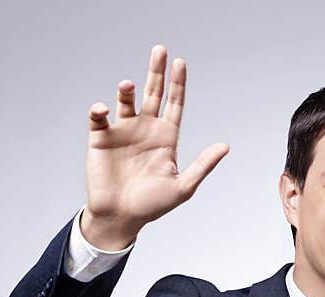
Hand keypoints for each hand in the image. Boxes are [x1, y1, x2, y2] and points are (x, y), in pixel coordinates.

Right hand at [83, 45, 228, 248]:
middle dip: (156, 72)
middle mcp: (145, 130)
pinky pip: (99, 117)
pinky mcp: (101, 139)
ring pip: (126, 101)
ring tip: (128, 85)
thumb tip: (225, 146)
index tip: (180, 63)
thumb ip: (203, 165)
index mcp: (166, 138)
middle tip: (160, 50)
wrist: (121, 217)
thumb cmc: (153, 205)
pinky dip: (100, 109)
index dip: (177, 84)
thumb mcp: (183, 186)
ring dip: (127, 90)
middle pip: (153, 94)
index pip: (174, 104)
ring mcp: (123, 132)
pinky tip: (104, 109)